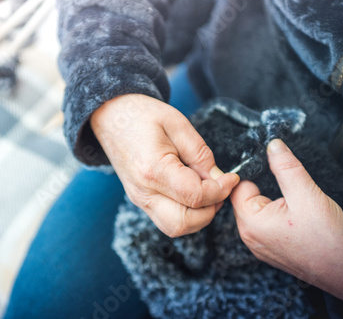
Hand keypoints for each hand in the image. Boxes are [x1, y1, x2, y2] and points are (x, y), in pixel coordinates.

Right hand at [91, 94, 238, 236]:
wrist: (110, 117)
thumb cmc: (141, 115)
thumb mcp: (178, 124)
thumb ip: (201, 154)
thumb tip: (218, 178)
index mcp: (152, 169)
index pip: (195, 196)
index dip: (220, 190)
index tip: (232, 178)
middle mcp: (143, 191)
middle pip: (184, 222)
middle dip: (210, 210)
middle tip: (219, 189)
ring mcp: (139, 199)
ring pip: (176, 227)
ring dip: (198, 216)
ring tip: (206, 191)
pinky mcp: (140, 200)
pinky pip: (167, 220)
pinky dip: (186, 213)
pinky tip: (191, 192)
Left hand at [231, 139, 342, 303]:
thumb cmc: (327, 239)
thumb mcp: (306, 194)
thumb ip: (286, 167)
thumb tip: (272, 145)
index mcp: (250, 223)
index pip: (237, 188)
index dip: (254, 175)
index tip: (270, 171)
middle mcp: (249, 237)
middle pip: (247, 199)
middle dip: (266, 190)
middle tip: (291, 194)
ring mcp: (260, 246)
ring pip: (259, 210)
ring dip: (274, 203)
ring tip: (296, 209)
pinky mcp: (272, 250)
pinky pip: (267, 224)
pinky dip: (279, 216)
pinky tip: (297, 220)